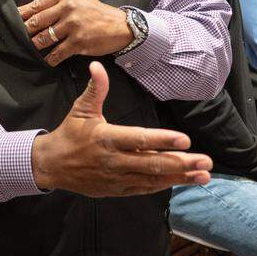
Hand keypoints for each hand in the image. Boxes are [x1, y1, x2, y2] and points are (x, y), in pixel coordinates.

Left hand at [18, 0, 133, 66]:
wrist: (120, 26)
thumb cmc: (96, 13)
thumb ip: (58, 3)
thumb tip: (34, 11)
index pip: (37, 4)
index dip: (22, 14)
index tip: (12, 20)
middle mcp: (68, 7)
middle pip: (37, 21)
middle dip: (26, 32)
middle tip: (18, 38)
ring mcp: (73, 25)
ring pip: (44, 38)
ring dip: (35, 46)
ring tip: (30, 49)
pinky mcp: (78, 41)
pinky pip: (57, 53)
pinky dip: (49, 59)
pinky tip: (46, 61)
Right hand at [31, 61, 212, 195]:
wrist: (51, 165)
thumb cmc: (70, 134)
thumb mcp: (81, 109)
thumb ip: (95, 89)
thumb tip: (97, 65)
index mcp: (106, 138)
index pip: (139, 139)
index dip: (162, 140)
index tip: (185, 140)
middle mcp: (113, 161)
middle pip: (152, 163)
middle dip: (181, 163)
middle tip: (206, 161)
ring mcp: (116, 178)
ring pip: (152, 179)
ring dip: (179, 177)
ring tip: (203, 175)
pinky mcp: (116, 190)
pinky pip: (144, 188)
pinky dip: (164, 184)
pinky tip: (183, 181)